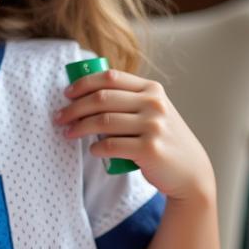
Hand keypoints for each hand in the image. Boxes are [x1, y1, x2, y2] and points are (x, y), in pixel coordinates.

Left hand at [55, 69, 213, 200]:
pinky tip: (91, 150)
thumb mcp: (153, 112)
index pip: (111, 77)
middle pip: (102, 99)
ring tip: (68, 133)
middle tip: (59, 117)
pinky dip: (95, 148)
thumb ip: (129, 101)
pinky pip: (110, 145)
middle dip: (74, 107)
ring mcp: (153, 126)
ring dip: (78, 127)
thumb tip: (84, 96)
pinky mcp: (149, 149)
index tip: (67, 94)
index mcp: (152, 89)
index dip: (84, 83)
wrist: (189, 171)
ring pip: (103, 121)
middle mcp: (154, 104)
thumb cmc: (162, 140)